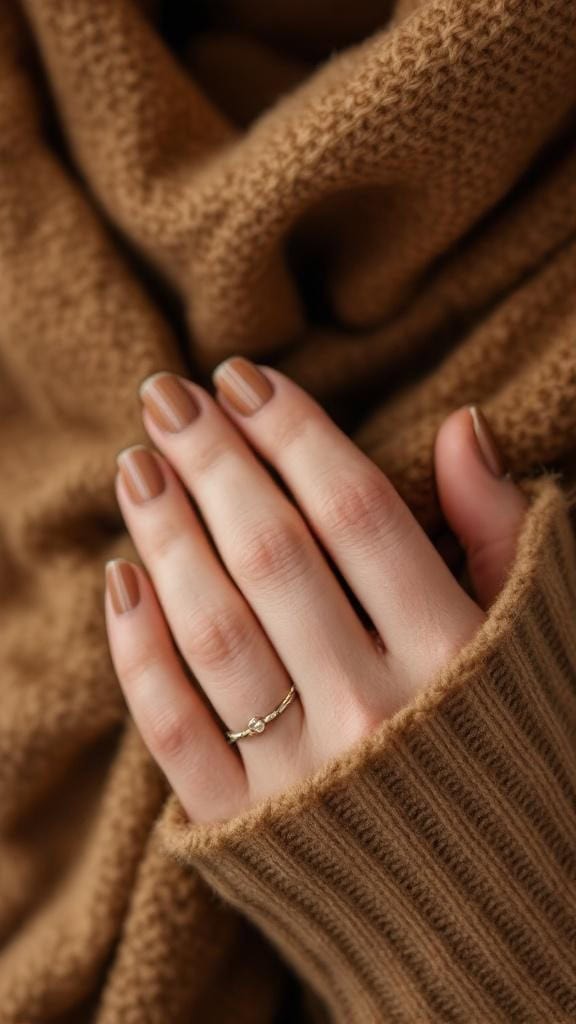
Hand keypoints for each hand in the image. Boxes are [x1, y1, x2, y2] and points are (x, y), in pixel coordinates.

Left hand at [104, 359, 527, 824]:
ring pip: (215, 631)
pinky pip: (174, 730)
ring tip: (136, 468)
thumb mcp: (537, 638)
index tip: (244, 378)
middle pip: (273, 555)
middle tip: (168, 398)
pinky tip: (120, 579)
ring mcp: (305, 775)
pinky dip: (139, 652)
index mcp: (455, 656)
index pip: (356, 512)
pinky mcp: (248, 828)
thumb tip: (462, 428)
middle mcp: (376, 711)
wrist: (492, 918)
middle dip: (214, 462)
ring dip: (165, 537)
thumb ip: (501, 534)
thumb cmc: (520, 753)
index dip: (294, 433)